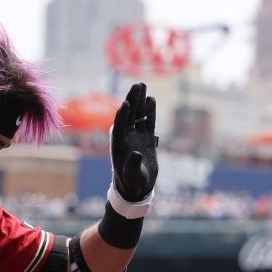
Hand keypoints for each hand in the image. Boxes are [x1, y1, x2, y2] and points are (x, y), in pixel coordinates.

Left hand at [111, 83, 157, 201]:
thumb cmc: (132, 183)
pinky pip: (148, 121)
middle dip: (133, 100)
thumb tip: (136, 154)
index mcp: (119, 144)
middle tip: (137, 85)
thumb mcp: (131, 177)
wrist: (138, 187)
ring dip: (140, 101)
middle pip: (129, 115)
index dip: (123, 114)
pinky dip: (149, 111)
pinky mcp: (146, 138)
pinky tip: (151, 99)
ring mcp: (136, 136)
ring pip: (138, 115)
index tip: (127, 103)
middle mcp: (126, 137)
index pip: (120, 125)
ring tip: (143, 85)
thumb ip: (132, 166)